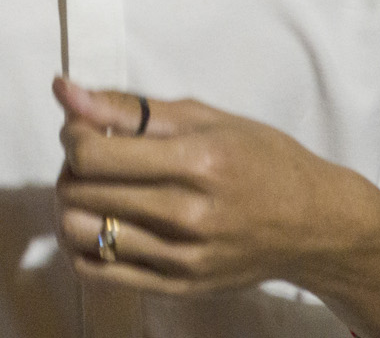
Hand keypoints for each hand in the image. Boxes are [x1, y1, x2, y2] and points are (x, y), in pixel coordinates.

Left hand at [52, 77, 379, 297]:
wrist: (315, 225)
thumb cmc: (261, 159)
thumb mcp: (203, 117)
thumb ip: (128, 108)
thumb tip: (64, 92)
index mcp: (197, 162)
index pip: (91, 154)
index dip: (73, 135)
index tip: (85, 128)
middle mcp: (189, 216)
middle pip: (80, 191)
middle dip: (71, 166)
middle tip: (92, 156)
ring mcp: (183, 258)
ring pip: (80, 233)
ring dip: (72, 205)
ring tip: (95, 190)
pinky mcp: (179, 287)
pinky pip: (98, 272)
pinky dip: (84, 245)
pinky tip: (103, 223)